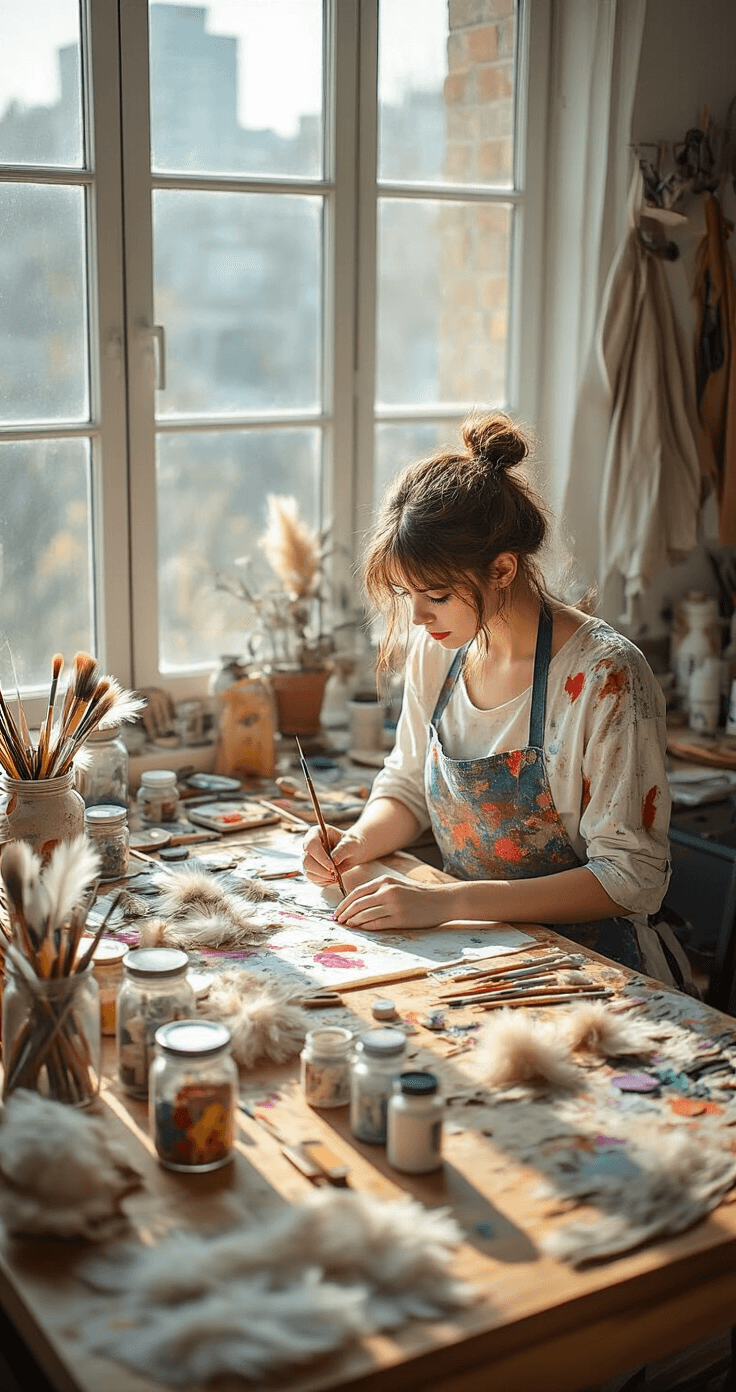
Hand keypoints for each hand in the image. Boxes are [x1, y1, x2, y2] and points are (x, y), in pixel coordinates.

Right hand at [301, 825, 369, 886]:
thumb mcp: (350, 844)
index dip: (320, 857)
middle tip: (335, 875)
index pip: (311, 845)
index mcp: (315, 833)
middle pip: (306, 860)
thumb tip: (334, 860)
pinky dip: (323, 881)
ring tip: (336, 877)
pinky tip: (333, 878)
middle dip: (321, 870)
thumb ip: (342, 850)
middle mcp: (309, 845)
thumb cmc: (350, 844)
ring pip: (307, 871)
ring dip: (322, 877)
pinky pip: (312, 878)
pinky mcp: (310, 869)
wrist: (351, 852)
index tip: (333, 866)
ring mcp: (308, 858)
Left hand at [333, 875, 454, 930]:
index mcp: (385, 881)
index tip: (337, 911)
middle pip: (358, 904)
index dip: (344, 903)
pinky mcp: (400, 919)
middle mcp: (388, 891)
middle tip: (337, 921)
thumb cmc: (419, 894)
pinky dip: (365, 927)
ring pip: (365, 915)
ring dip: (353, 922)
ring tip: (346, 926)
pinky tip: (360, 929)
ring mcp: (393, 906)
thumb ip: (379, 891)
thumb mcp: (397, 885)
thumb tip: (358, 902)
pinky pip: (377, 924)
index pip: (357, 892)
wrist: (442, 900)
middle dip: (345, 913)